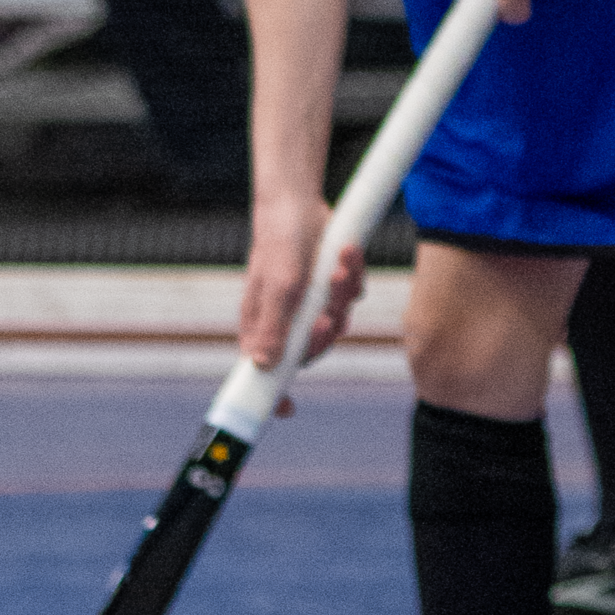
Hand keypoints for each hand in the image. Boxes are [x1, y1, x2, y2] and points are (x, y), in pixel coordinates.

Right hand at [238, 193, 364, 406]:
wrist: (298, 203)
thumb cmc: (278, 243)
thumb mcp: (277, 286)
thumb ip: (273, 326)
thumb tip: (262, 365)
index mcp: (262, 325)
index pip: (265, 371)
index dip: (274, 394)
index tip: (286, 411)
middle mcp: (286, 320)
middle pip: (312, 350)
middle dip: (324, 334)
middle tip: (327, 317)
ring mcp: (310, 304)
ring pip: (338, 322)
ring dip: (341, 297)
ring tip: (336, 268)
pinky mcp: (331, 287)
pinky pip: (351, 297)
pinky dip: (352, 278)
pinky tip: (345, 253)